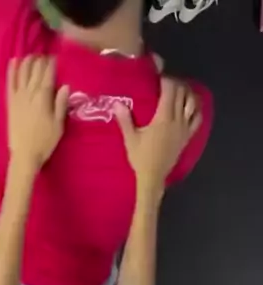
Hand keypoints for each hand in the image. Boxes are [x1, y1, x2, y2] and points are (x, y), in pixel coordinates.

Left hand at [7, 56, 68, 171]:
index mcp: (44, 98)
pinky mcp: (10, 102)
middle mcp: (30, 93)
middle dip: (41, 60)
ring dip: (28, 61)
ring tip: (33, 56)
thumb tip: (65, 85)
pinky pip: (10, 82)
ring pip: (22, 72)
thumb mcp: (58, 125)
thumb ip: (61, 104)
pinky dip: (11, 70)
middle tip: (46, 56)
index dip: (52, 63)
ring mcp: (18, 97)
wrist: (24, 155)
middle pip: (35, 70)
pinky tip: (14, 60)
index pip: (48, 74)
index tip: (56, 57)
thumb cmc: (45, 142)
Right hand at [114, 78, 201, 195]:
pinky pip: (197, 118)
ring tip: (179, 90)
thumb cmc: (140, 158)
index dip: (165, 80)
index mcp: (162, 118)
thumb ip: (125, 120)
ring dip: (187, 92)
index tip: (158, 78)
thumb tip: (117, 103)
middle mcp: (177, 120)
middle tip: (166, 82)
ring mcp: (184, 128)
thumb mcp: (130, 139)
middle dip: (175, 83)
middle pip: (181, 93)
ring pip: (192, 103)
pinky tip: (191, 105)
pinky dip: (196, 108)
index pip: (169, 90)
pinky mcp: (188, 136)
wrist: (153, 177)